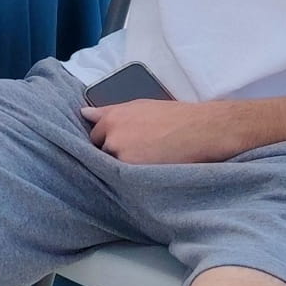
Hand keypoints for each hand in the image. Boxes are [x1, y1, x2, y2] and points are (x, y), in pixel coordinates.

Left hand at [80, 100, 234, 165]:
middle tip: (138, 152)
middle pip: (101, 153)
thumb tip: (84, 113)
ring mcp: (121, 156)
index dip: (108, 141)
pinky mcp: (132, 173)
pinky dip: (132, 178)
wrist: (200, 130)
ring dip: (122, 168)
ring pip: (112, 168)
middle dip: (113, 154)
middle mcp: (112, 137)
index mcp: (112, 118)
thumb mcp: (139, 106)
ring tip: (146, 162)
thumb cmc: (173, 116)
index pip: (94, 136)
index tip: (121, 143)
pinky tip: (147, 171)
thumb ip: (108, 111)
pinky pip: (123, 180)